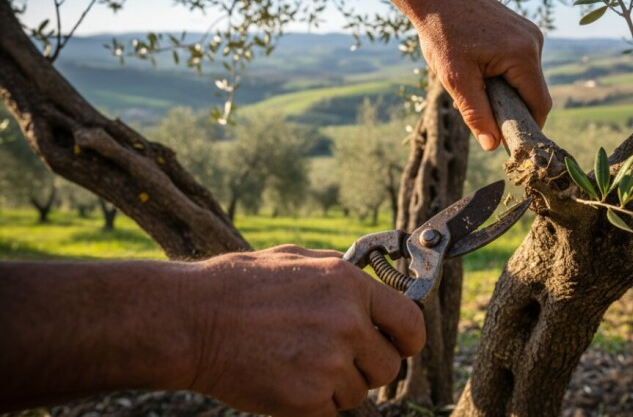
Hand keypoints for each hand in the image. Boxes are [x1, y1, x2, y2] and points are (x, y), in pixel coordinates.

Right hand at [183, 245, 424, 415]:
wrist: (192, 321)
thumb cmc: (238, 285)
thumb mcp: (296, 258)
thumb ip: (340, 273)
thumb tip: (373, 284)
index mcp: (349, 285)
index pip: (410, 322)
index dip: (408, 340)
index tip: (400, 346)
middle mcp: (348, 322)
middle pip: (389, 366)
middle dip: (367, 367)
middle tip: (334, 359)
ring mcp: (329, 362)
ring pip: (358, 392)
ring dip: (335, 386)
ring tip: (297, 363)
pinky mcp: (308, 398)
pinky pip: (330, 411)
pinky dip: (312, 404)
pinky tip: (285, 380)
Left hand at [414, 0, 551, 150]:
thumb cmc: (442, 32)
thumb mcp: (456, 79)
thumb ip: (476, 114)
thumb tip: (492, 146)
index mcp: (523, 55)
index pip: (539, 105)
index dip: (525, 127)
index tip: (505, 140)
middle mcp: (534, 42)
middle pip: (532, 93)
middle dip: (509, 107)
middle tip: (477, 109)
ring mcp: (529, 34)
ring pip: (525, 79)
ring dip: (503, 90)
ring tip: (471, 82)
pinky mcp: (520, 30)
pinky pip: (519, 64)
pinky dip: (502, 75)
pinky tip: (476, 68)